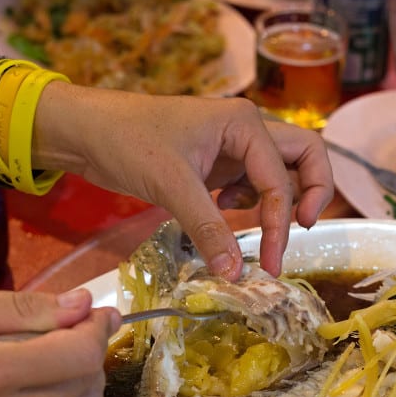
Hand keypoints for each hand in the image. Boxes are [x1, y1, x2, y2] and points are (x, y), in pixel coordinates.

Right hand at [0, 288, 119, 396]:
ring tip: (57, 356)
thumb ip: (22, 308)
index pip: (80, 354)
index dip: (97, 328)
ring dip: (85, 380)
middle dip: (91, 350)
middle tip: (72, 328)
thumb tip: (83, 305)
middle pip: (88, 384)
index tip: (94, 310)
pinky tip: (46, 387)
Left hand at [35, 86, 334, 279]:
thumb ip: (208, 229)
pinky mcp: (215, 164)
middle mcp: (246, 130)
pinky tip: (225, 214)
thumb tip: (235, 273)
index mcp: (245, 123)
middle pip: (304, 158)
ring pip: (278, 174)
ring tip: (259, 234)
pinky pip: (249, 185)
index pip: (282, 179)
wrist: (86, 131)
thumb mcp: (172, 185)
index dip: (280, 224)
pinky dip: (248, 204)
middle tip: (299, 230)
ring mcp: (232, 147)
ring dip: (277, 203)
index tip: (270, 264)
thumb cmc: (127, 140)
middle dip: (309, 195)